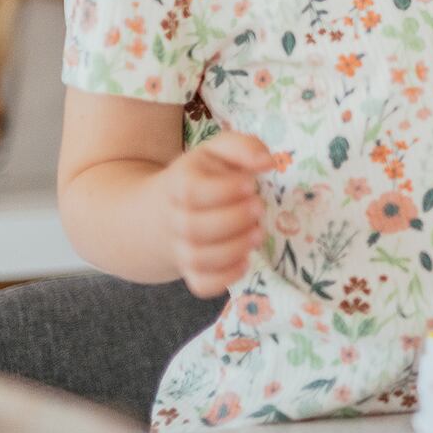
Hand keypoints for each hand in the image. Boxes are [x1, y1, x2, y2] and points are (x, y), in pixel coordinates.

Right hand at [155, 131, 273, 296]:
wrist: (165, 210)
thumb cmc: (203, 176)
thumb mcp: (218, 151)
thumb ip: (243, 147)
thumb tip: (268, 162)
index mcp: (178, 184)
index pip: (192, 191)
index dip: (224, 190)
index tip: (250, 184)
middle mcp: (174, 219)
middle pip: (194, 227)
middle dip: (234, 220)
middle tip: (259, 208)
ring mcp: (180, 248)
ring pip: (198, 259)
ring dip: (234, 248)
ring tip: (257, 233)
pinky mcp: (191, 271)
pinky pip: (202, 285)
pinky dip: (225, 278)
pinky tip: (245, 261)